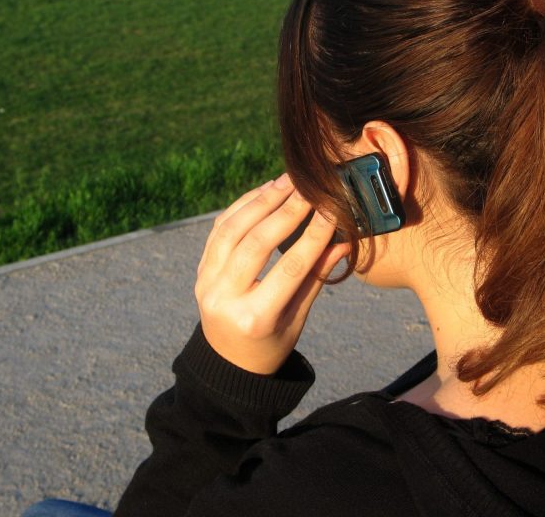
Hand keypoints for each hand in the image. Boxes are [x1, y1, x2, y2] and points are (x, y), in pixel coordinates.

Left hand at [195, 174, 349, 374]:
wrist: (227, 361)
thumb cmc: (271, 343)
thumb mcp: (297, 318)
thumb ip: (316, 278)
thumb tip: (344, 240)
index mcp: (255, 318)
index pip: (290, 268)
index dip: (313, 236)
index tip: (331, 210)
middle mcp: (225, 298)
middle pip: (256, 244)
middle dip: (285, 211)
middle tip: (308, 188)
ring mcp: (206, 282)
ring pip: (231, 230)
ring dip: (260, 201)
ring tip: (287, 182)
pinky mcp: (200, 270)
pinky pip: (219, 230)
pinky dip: (241, 207)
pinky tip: (264, 192)